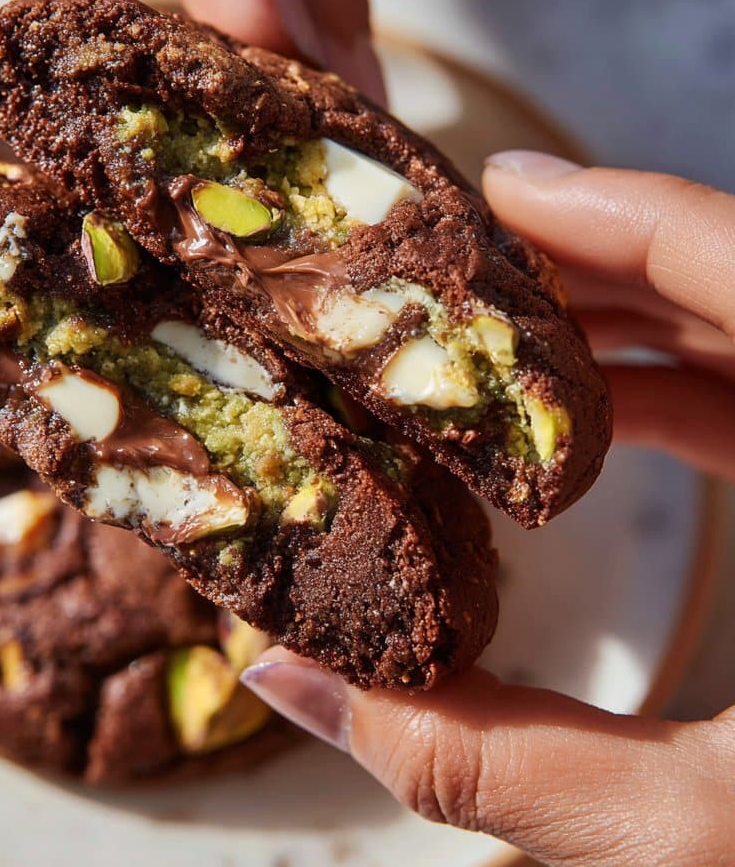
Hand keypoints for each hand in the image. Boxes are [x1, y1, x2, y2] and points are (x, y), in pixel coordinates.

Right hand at [243, 153, 734, 866]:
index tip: (500, 187)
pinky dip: (680, 385)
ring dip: (632, 323)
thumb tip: (293, 680)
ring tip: (504, 338)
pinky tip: (590, 423)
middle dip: (599, 263)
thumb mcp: (697, 831)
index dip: (621, 215)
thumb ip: (493, 758)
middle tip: (469, 265)